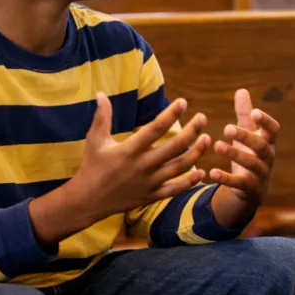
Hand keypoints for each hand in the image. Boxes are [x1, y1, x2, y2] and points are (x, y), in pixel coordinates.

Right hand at [31, 93, 211, 245]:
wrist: (88, 201)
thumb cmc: (92, 167)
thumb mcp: (95, 140)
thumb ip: (102, 117)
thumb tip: (100, 93)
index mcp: (129, 150)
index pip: (155, 128)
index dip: (171, 114)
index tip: (183, 102)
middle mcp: (142, 166)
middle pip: (174, 147)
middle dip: (192, 131)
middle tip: (202, 118)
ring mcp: (149, 183)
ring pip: (180, 167)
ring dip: (196, 153)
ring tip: (207, 138)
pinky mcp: (152, 196)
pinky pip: (176, 189)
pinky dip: (190, 182)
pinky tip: (202, 172)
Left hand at [210, 89, 278, 207]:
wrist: (253, 188)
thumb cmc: (250, 153)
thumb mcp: (248, 133)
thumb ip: (245, 114)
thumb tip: (241, 90)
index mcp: (268, 141)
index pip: (273, 130)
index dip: (266, 121)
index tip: (255, 112)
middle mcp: (268, 157)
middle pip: (261, 146)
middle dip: (245, 137)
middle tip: (227, 128)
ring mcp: (261, 174)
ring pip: (251, 164)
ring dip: (234, 154)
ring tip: (217, 145)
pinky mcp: (250, 188)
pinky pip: (239, 184)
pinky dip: (226, 178)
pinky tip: (212, 172)